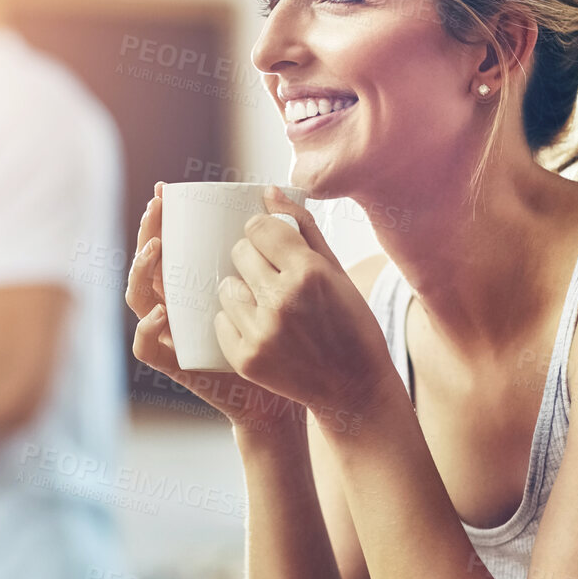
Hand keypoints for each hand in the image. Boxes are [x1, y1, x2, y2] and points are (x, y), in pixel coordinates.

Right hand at [125, 182, 305, 434]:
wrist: (281, 395)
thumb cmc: (285, 338)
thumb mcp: (282, 284)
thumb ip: (278, 242)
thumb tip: (272, 190)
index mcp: (195, 283)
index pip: (168, 244)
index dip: (160, 217)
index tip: (166, 191)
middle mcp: (176, 305)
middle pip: (147, 264)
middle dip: (146, 231)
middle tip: (158, 209)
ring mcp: (171, 333)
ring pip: (138, 299)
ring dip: (140, 271)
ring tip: (157, 249)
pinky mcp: (175, 363)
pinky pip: (147, 347)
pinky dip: (146, 330)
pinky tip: (160, 313)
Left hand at [215, 186, 400, 428]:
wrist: (355, 387)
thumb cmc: (351, 323)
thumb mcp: (337, 272)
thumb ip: (303, 228)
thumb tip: (268, 191)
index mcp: (309, 271)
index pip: (259, 227)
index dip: (262, 232)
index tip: (269, 241)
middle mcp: (283, 299)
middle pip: (240, 253)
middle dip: (251, 259)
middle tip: (270, 276)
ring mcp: (262, 332)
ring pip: (226, 287)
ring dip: (241, 291)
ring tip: (266, 305)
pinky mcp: (247, 358)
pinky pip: (222, 321)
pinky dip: (236, 323)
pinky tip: (262, 330)